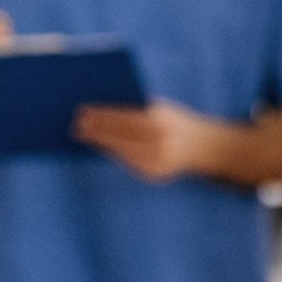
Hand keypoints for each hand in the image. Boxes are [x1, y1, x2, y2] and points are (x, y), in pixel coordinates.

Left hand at [75, 100, 218, 181]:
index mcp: (160, 122)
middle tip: (77, 126)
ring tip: (85, 136)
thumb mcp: (162, 109)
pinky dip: (113, 153)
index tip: (84, 112)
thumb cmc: (175, 121)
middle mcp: (159, 143)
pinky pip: (128, 162)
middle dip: (97, 131)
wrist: (203, 147)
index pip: (124, 119)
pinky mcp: (153, 175)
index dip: (102, 116)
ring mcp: (157, 162)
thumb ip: (138, 108)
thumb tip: (103, 107)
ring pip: (121, 152)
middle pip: (120, 136)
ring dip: (101, 144)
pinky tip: (101, 147)